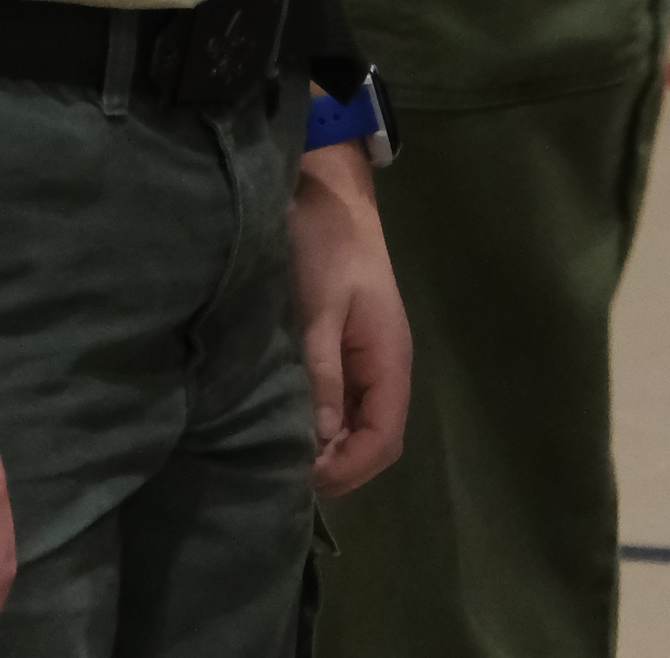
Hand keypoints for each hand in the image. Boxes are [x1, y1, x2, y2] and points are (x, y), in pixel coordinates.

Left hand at [292, 144, 409, 495]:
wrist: (327, 191)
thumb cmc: (326, 245)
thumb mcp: (318, 308)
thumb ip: (322, 373)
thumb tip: (320, 441)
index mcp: (389, 357)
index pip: (384, 439)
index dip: (348, 469)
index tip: (300, 478)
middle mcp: (384, 365)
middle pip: (373, 439)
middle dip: (335, 465)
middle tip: (282, 471)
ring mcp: (366, 358)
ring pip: (356, 424)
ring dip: (326, 446)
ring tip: (279, 452)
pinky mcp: (346, 348)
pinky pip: (341, 403)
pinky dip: (320, 422)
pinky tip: (286, 421)